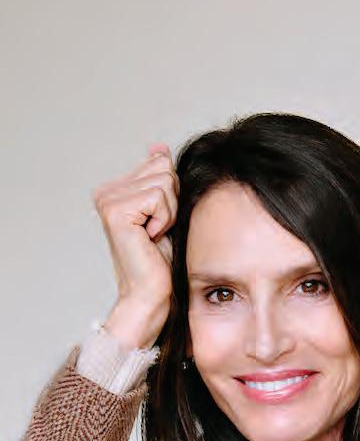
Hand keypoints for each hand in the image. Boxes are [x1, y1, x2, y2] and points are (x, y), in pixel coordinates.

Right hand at [92, 142, 178, 347]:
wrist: (153, 293)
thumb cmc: (162, 260)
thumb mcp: (168, 212)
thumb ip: (162, 179)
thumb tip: (158, 147)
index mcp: (116, 189)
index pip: (160, 164)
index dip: (173, 196)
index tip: (159, 223)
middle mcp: (106, 192)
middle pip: (164, 169)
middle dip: (173, 202)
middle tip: (159, 231)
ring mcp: (107, 200)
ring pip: (164, 182)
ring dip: (170, 212)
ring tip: (155, 235)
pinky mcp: (114, 210)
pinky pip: (158, 197)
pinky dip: (165, 219)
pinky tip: (151, 237)